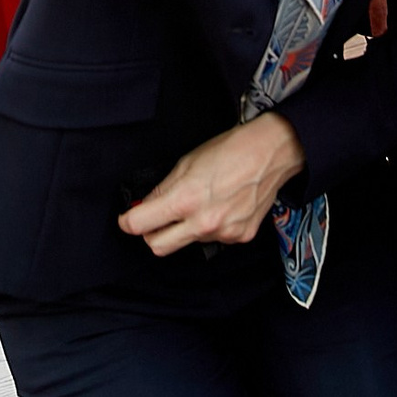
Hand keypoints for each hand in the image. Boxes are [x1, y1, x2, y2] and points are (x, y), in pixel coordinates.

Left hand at [117, 114, 305, 257]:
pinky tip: (221, 207)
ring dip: (185, 228)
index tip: (126, 219)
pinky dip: (210, 227)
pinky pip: (213, 239)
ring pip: (187, 242)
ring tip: (202, 202)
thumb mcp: (187, 162)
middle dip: (151, 233)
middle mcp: (203, 222)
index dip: (127, 221)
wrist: (270, 153)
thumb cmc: (230, 150)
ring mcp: (223, 233)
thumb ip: (163, 188)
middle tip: (155, 218)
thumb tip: (146, 205)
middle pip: (158, 247)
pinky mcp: (240, 238)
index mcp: (185, 199)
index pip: (141, 224)